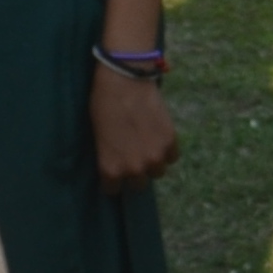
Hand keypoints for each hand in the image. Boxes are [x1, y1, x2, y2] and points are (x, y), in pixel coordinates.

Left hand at [90, 61, 180, 189]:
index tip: (115, 169)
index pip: (113, 190)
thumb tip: (121, 164)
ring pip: (158, 171)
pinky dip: (166, 150)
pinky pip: (172, 157)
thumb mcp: (99, 138)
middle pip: (139, 184)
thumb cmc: (103, 106)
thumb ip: (111, 157)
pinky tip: (158, 137)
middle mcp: (134, 168)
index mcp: (111, 169)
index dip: (113, 179)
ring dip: (153, 162)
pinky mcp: (170, 142)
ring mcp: (155, 156)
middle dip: (135, 173)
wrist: (124, 82)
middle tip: (133, 156)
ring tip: (147, 145)